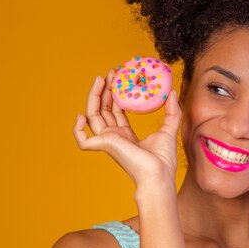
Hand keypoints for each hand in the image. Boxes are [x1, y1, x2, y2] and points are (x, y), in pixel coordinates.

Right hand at [73, 69, 181, 186]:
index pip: (116, 111)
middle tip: (111, 73)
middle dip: (105, 90)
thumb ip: (172, 111)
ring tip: (100, 79)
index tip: (119, 78)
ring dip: (94, 97)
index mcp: (126, 135)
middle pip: (103, 110)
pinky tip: (80, 116)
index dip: (116, 94)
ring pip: (93, 117)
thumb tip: (171, 91)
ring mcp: (107, 141)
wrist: (158, 174)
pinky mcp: (104, 146)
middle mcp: (115, 137)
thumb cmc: (163, 160)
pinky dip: (77, 130)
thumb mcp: (169, 129)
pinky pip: (82, 140)